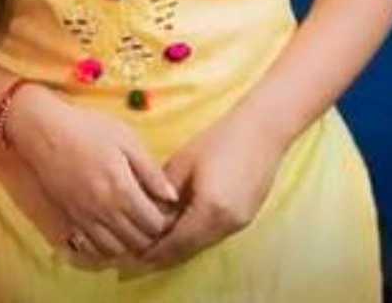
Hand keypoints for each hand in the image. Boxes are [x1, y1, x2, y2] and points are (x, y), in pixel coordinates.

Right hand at [7, 85, 179, 260]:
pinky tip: (112, 230)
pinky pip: (93, 249)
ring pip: (117, 251)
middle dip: (151, 235)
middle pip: (138, 242)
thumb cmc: (88, 128)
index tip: (167, 209)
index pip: (154, 225)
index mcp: (122, 190)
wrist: (44, 131)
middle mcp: (105, 212)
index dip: (166, 221)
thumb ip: (151, 170)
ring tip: (135, 226)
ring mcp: (86, 220)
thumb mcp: (126, 138)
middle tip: (153, 218)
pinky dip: (107, 247)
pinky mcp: (70, 221)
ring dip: (130, 243)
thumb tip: (172, 196)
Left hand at [136, 109, 286, 269]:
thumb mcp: (183, 162)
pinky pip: (213, 236)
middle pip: (188, 251)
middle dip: (162, 257)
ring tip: (152, 247)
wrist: (262, 131)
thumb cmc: (219, 139)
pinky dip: (194, 238)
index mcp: (210, 209)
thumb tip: (145, 214)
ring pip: (201, 246)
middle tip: (136, 261)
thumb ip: (162, 192)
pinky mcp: (245, 219)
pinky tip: (179, 231)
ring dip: (178, 248)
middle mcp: (226, 224)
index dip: (152, 254)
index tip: (130, 260)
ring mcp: (239, 224)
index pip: (175, 244)